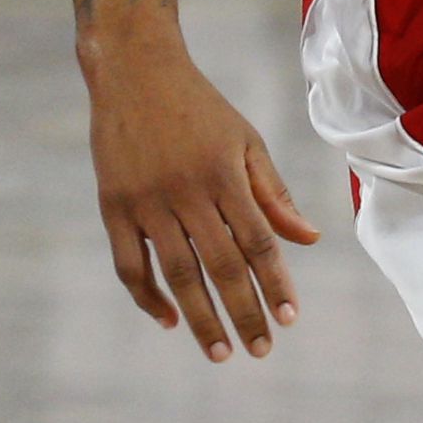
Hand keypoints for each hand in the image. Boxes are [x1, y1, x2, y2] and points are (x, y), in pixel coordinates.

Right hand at [86, 41, 319, 363]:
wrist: (134, 70)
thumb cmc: (199, 107)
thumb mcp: (245, 140)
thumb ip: (273, 193)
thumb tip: (309, 239)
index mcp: (224, 172)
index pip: (257, 241)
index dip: (275, 283)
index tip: (289, 319)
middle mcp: (185, 189)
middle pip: (220, 265)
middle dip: (243, 312)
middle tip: (259, 350)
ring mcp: (145, 200)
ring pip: (176, 273)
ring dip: (200, 317)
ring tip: (220, 352)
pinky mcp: (113, 205)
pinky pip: (129, 265)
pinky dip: (147, 297)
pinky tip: (169, 319)